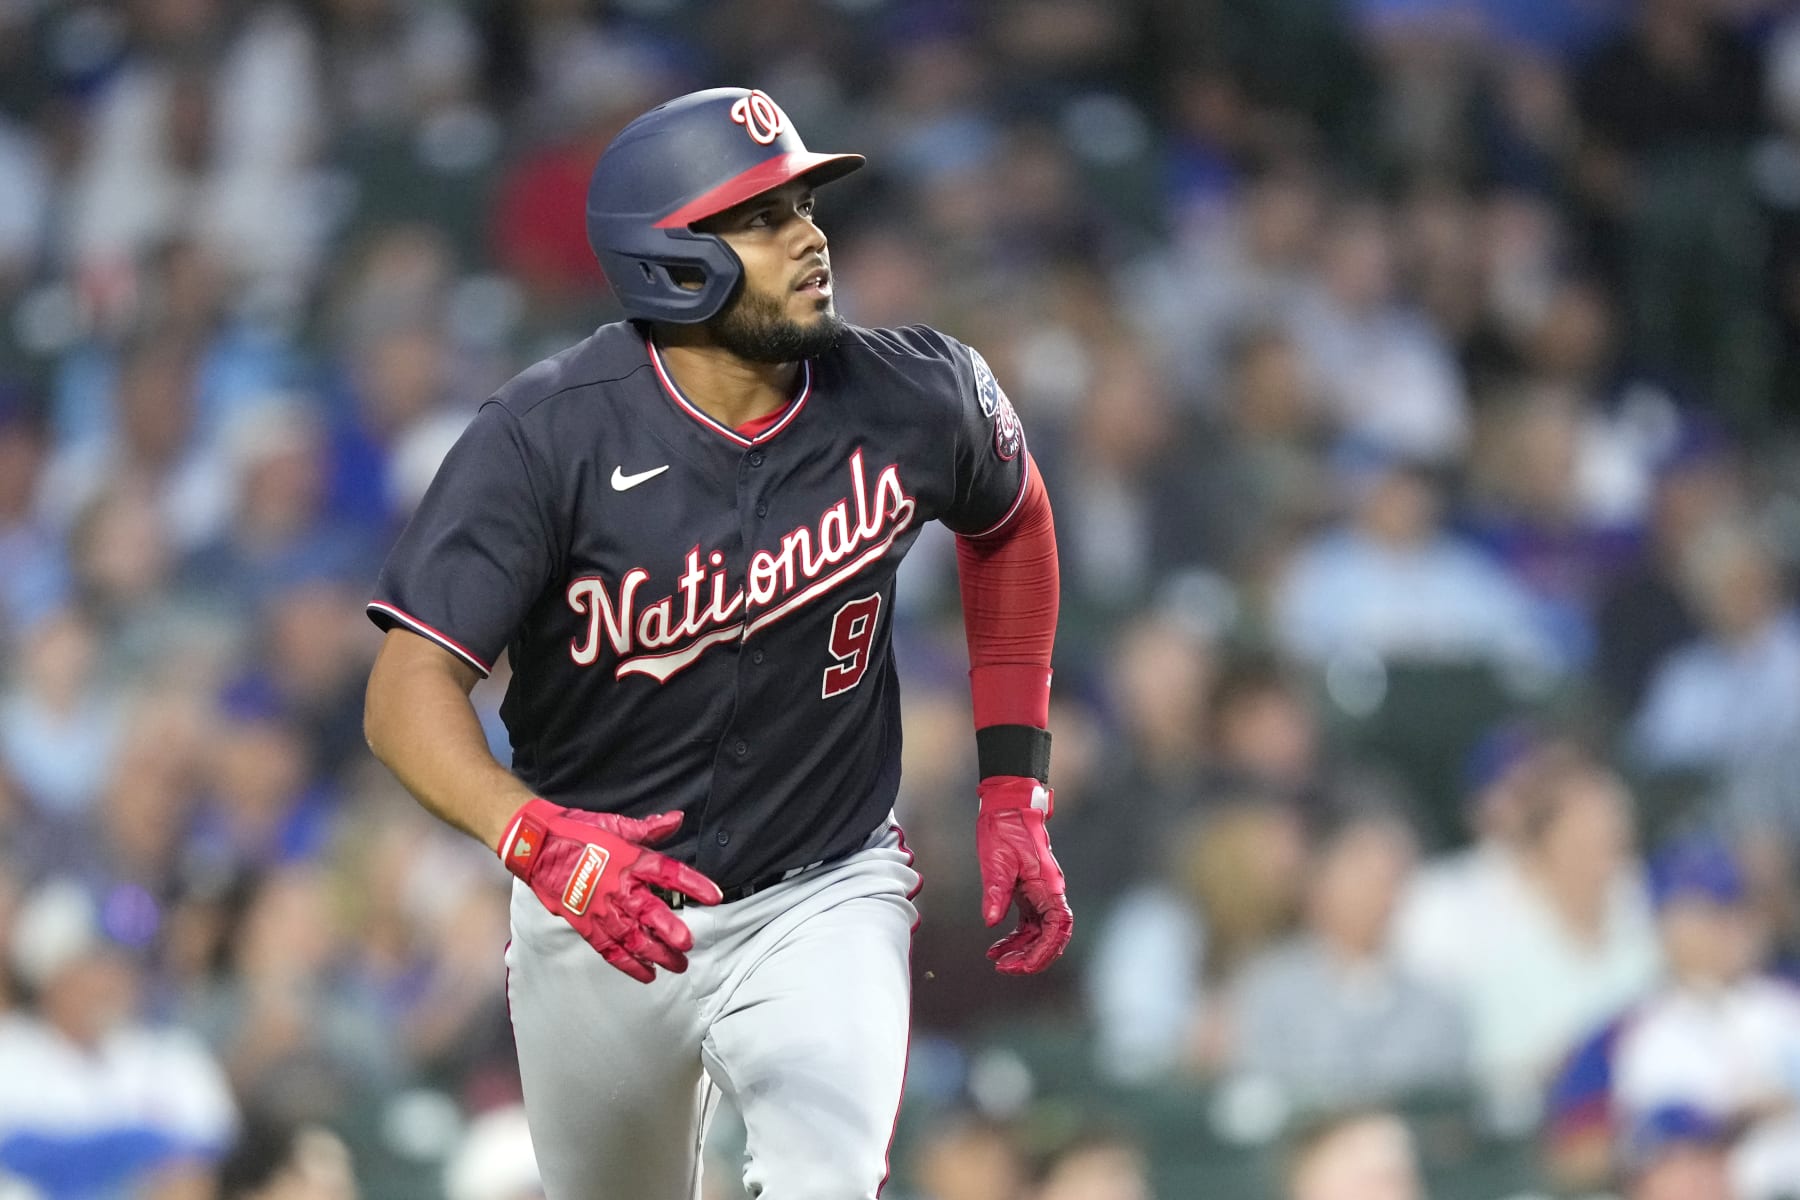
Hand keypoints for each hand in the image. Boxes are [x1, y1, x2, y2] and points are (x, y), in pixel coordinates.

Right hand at [499, 799, 722, 982]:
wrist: (535, 845)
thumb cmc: (577, 832)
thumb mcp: (615, 824)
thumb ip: (649, 828)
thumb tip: (677, 819)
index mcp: (629, 859)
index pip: (669, 872)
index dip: (694, 885)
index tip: (715, 896)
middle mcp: (617, 886)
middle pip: (650, 912)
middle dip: (671, 931)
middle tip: (688, 944)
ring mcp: (600, 908)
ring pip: (632, 937)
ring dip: (656, 953)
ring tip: (676, 964)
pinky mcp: (584, 924)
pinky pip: (609, 949)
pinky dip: (628, 964)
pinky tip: (646, 974)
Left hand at [976, 776, 1072, 973]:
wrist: (1007, 806)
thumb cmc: (1005, 828)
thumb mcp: (997, 860)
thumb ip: (996, 892)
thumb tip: (990, 923)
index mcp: (1048, 886)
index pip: (1057, 928)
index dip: (1044, 951)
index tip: (1021, 965)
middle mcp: (1049, 892)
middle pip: (1051, 936)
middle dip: (1031, 957)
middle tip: (1004, 968)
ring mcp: (1040, 893)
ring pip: (1039, 932)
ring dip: (1022, 950)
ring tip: (997, 961)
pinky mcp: (1029, 892)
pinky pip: (1028, 923)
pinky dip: (1015, 938)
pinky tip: (996, 947)